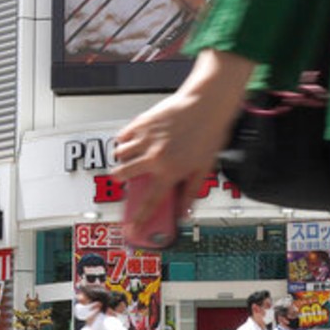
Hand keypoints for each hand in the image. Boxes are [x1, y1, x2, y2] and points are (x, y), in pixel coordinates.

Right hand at [113, 52, 252, 229]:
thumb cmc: (209, 131)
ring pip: (120, 155)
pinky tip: (132, 141)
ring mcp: (146, 139)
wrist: (207, 103)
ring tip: (132, 157)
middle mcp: (155, 157)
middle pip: (124, 175)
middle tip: (126, 179)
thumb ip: (191, 192)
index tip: (133, 226)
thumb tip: (186, 210)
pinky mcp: (142, 123)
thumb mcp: (204, 168)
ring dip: (123, 159)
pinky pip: (123, 136)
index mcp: (170, 171)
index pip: (150, 201)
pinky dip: (124, 140)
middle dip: (122, 180)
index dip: (140, 218)